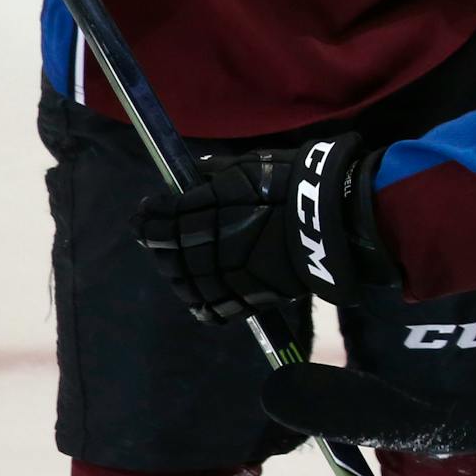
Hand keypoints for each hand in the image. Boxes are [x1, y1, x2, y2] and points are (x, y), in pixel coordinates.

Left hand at [132, 133, 398, 323]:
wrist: (331, 221)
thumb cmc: (291, 184)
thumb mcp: (250, 166)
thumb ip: (216, 173)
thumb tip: (193, 174)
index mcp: (205, 210)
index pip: (162, 217)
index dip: (148, 214)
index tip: (144, 210)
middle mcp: (207, 246)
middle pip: (169, 252)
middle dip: (158, 243)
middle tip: (154, 235)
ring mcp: (225, 275)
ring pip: (184, 282)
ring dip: (175, 273)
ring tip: (176, 265)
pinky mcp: (246, 297)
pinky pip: (212, 308)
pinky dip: (200, 304)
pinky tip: (196, 297)